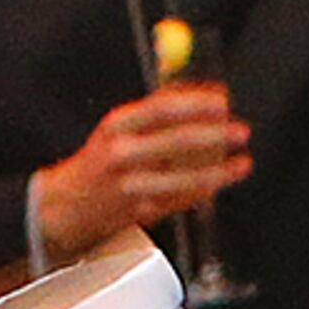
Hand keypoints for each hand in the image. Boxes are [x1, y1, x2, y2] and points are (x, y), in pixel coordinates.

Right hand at [37, 84, 250, 253]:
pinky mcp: (138, 212)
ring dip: (218, 170)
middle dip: (215, 136)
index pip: (162, 108)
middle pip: (177, 141)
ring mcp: (130, 186)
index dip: (195, 103)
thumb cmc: (98, 164)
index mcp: (116, 125)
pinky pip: (179, 201)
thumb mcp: (119, 129)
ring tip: (241, 163)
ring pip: (183, 177)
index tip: (222, 101)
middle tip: (240, 131)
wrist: (66, 206)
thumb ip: (154, 113)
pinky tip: (218, 184)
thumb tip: (194, 95)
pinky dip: (202, 192)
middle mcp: (121, 153)